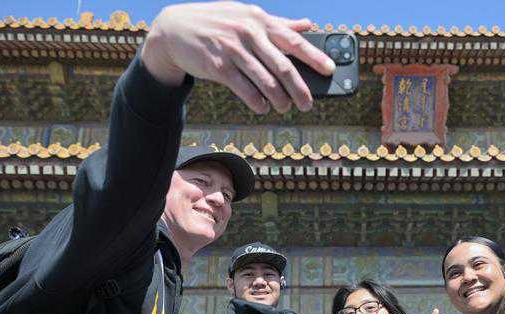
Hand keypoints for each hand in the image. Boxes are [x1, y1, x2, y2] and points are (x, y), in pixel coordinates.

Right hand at [140, 1, 335, 112]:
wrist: (174, 29)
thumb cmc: (217, 22)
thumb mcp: (247, 15)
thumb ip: (278, 23)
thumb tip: (307, 25)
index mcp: (259, 20)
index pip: (293, 40)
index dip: (314, 57)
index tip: (330, 70)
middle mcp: (248, 33)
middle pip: (283, 67)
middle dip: (299, 89)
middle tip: (308, 104)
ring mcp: (233, 50)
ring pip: (265, 81)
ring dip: (279, 100)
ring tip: (284, 107)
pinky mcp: (218, 66)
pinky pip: (244, 89)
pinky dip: (257, 101)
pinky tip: (263, 107)